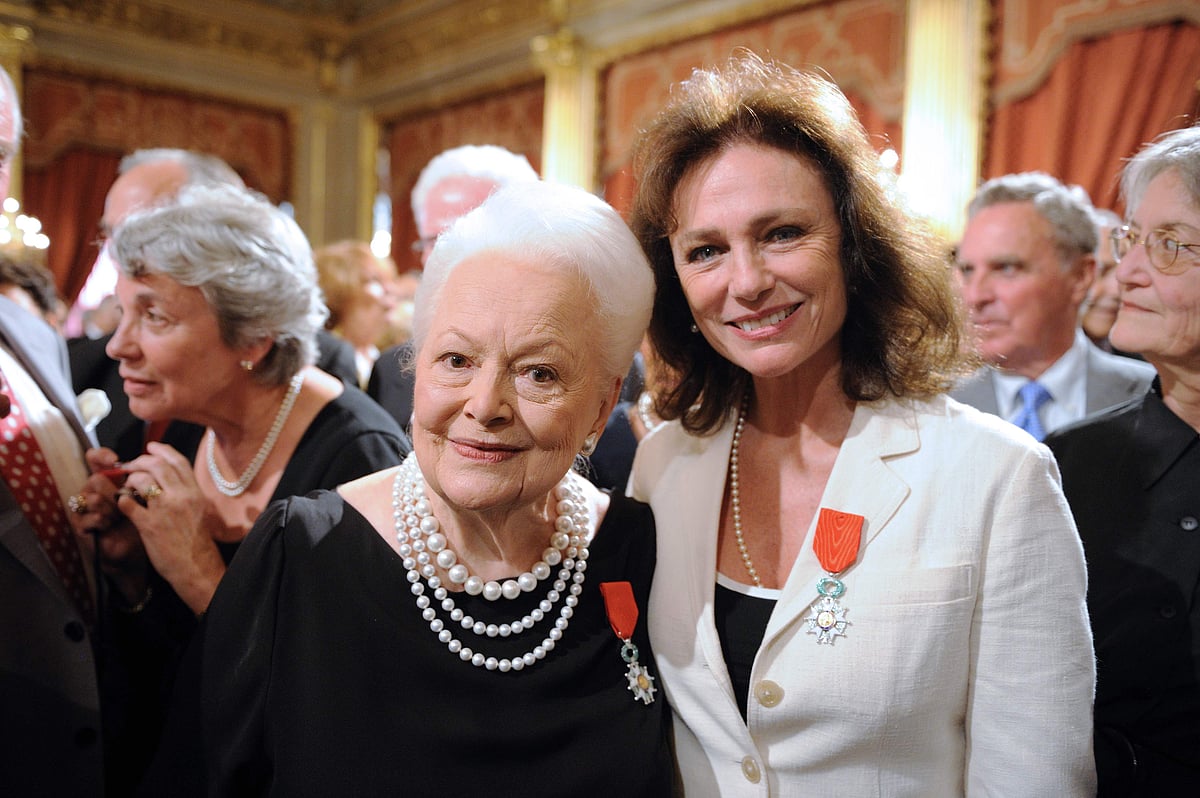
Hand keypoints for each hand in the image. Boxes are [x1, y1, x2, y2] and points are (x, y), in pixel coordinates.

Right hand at [68, 447, 151, 602]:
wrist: (141, 555)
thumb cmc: (152, 524)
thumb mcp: (157, 499)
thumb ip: (155, 478)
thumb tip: (159, 455)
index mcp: (115, 482)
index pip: (98, 460)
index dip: (100, 456)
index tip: (113, 459)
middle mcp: (99, 493)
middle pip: (96, 477)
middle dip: (112, 485)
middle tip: (129, 493)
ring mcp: (90, 512)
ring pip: (89, 496)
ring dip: (108, 503)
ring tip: (121, 512)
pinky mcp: (85, 530)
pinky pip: (84, 518)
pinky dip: (101, 519)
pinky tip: (112, 523)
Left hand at [115, 442, 227, 615]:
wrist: (196, 566)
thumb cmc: (196, 541)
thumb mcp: (199, 510)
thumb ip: (186, 493)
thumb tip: (169, 479)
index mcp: (195, 492)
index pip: (178, 461)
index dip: (162, 450)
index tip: (151, 446)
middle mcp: (182, 496)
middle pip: (157, 465)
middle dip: (140, 461)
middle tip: (130, 466)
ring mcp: (165, 510)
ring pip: (142, 480)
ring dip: (130, 480)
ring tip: (128, 486)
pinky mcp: (149, 525)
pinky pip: (128, 503)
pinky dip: (122, 500)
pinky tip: (124, 504)